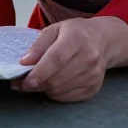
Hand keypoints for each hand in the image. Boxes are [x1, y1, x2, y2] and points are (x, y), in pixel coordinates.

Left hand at [13, 16, 127, 102]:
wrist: (103, 40)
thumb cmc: (75, 33)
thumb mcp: (54, 29)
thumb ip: (38, 45)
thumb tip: (24, 63)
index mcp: (76, 39)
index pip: (56, 59)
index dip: (39, 72)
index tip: (25, 81)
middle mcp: (88, 57)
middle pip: (57, 78)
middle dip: (37, 83)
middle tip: (24, 82)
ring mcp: (93, 75)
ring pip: (60, 90)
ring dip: (45, 88)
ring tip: (39, 79)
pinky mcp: (94, 88)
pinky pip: (67, 97)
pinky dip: (55, 93)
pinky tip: (54, 82)